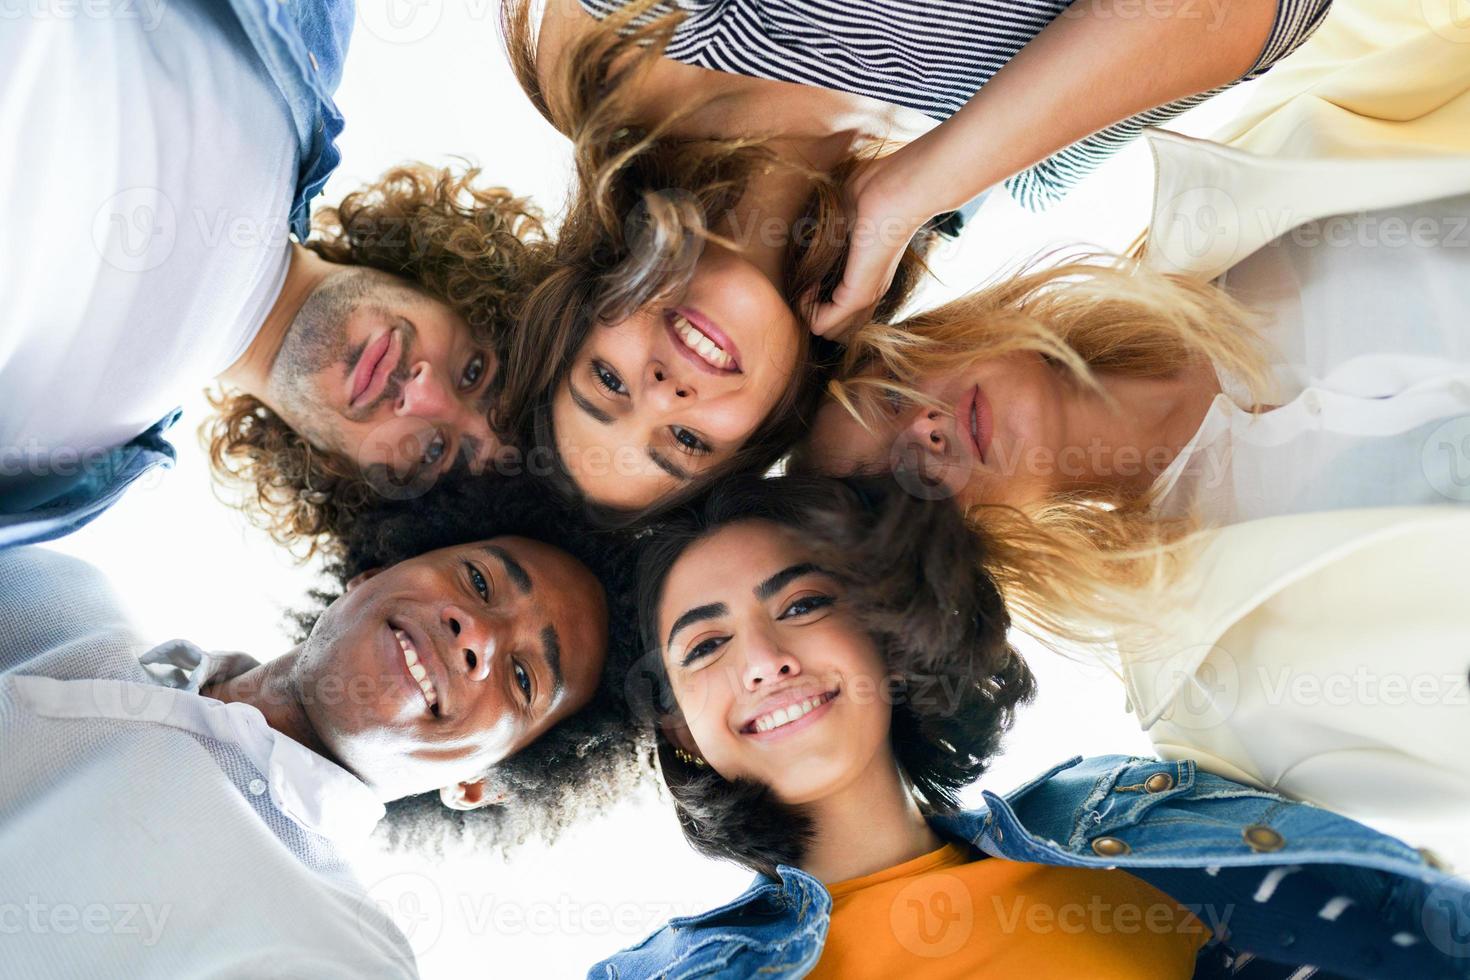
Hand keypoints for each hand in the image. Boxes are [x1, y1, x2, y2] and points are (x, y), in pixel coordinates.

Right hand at [807, 153, 936, 340]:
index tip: (810, 274)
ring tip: (807, 283)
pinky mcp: (857, 296)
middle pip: (834, 330)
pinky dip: (806, 306)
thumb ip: (827, 233)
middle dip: (809, 310)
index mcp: (867, 277)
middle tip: (805, 283)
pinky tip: (810, 282)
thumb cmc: (871, 195)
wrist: (894, 193)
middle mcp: (869, 293)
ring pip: (827, 331)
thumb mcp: (841, 216)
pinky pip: (820, 323)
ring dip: (806, 309)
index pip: (840, 315)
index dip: (816, 301)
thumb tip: (802, 232)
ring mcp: (865, 297)